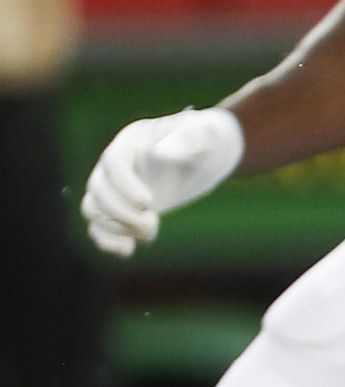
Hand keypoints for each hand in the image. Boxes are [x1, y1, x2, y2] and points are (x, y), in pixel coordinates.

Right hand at [81, 108, 243, 257]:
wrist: (208, 153)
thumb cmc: (208, 138)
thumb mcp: (207, 135)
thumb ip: (189, 140)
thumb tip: (161, 152)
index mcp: (131, 140)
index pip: (112, 162)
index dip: (125, 186)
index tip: (149, 204)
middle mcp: (115, 162)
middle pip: (98, 189)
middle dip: (122, 212)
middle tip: (153, 223)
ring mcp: (115, 186)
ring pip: (93, 208)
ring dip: (115, 227)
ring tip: (151, 233)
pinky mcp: (120, 207)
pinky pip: (98, 225)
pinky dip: (107, 240)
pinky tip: (128, 251)